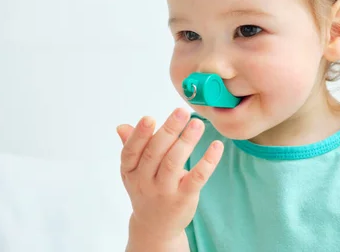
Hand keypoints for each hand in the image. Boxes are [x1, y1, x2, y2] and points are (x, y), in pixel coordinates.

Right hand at [116, 109, 223, 243]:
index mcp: (131, 171)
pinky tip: (216, 146)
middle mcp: (145, 181)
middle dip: (169, 130)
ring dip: (187, 141)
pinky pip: (197, 177)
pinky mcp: (184, 198)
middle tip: (182, 111)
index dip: (139, 135)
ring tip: (197, 124)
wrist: (155, 227)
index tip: (149, 117)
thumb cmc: (147, 190)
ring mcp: (164, 191)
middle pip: (155, 153)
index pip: (131, 152)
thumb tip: (122, 126)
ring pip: (174, 162)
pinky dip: (208, 161)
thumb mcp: (134, 171)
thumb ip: (131, 147)